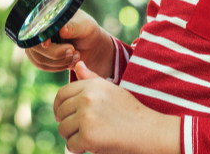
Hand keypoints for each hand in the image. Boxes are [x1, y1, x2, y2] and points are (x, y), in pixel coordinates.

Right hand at [26, 10, 115, 77]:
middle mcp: (37, 27)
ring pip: (39, 58)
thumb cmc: (86, 30)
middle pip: (34, 45)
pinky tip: (69, 62)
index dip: (39, 36)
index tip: (47, 44)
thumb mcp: (84, 25)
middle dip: (55, 53)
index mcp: (47, 13)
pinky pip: (42, 65)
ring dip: (59, 61)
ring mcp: (36, 42)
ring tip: (76, 55)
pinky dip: (57, 67)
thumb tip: (62, 29)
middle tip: (73, 51)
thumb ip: (73, 26)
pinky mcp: (39, 55)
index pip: (35, 26)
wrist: (90, 44)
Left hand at [54, 62, 178, 153]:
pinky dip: (80, 149)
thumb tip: (77, 65)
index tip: (64, 117)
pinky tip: (94, 146)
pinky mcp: (88, 136)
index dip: (59, 108)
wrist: (150, 132)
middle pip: (60, 113)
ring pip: (63, 130)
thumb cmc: (130, 112)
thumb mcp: (112, 90)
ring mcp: (86, 117)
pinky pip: (71, 145)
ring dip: (73, 137)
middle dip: (68, 124)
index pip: (61, 95)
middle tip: (83, 131)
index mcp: (91, 85)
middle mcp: (87, 98)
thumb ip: (92, 79)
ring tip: (91, 137)